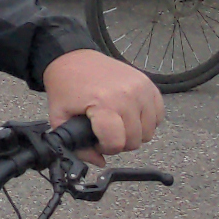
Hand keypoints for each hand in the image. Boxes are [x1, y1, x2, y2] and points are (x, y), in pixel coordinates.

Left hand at [42, 49, 162, 160]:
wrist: (72, 56)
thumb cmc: (66, 84)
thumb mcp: (59, 116)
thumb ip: (76, 145)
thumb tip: (99, 161)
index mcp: (104, 103)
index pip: (117, 143)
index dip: (106, 148)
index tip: (98, 140)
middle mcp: (127, 95)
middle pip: (135, 140)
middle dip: (119, 142)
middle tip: (106, 131)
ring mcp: (140, 88)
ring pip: (149, 131)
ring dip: (134, 132)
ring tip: (117, 122)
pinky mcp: (148, 83)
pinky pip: (158, 114)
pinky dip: (147, 119)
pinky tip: (130, 114)